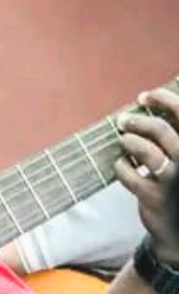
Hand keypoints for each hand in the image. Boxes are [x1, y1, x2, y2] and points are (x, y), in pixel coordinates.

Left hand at [115, 86, 178, 265]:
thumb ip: (172, 133)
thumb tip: (147, 103)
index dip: (164, 100)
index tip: (144, 97)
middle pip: (161, 131)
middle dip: (137, 121)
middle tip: (122, 121)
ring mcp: (174, 180)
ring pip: (145, 151)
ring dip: (128, 142)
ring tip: (123, 141)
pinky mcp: (154, 197)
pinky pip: (129, 173)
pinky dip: (120, 166)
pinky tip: (123, 165)